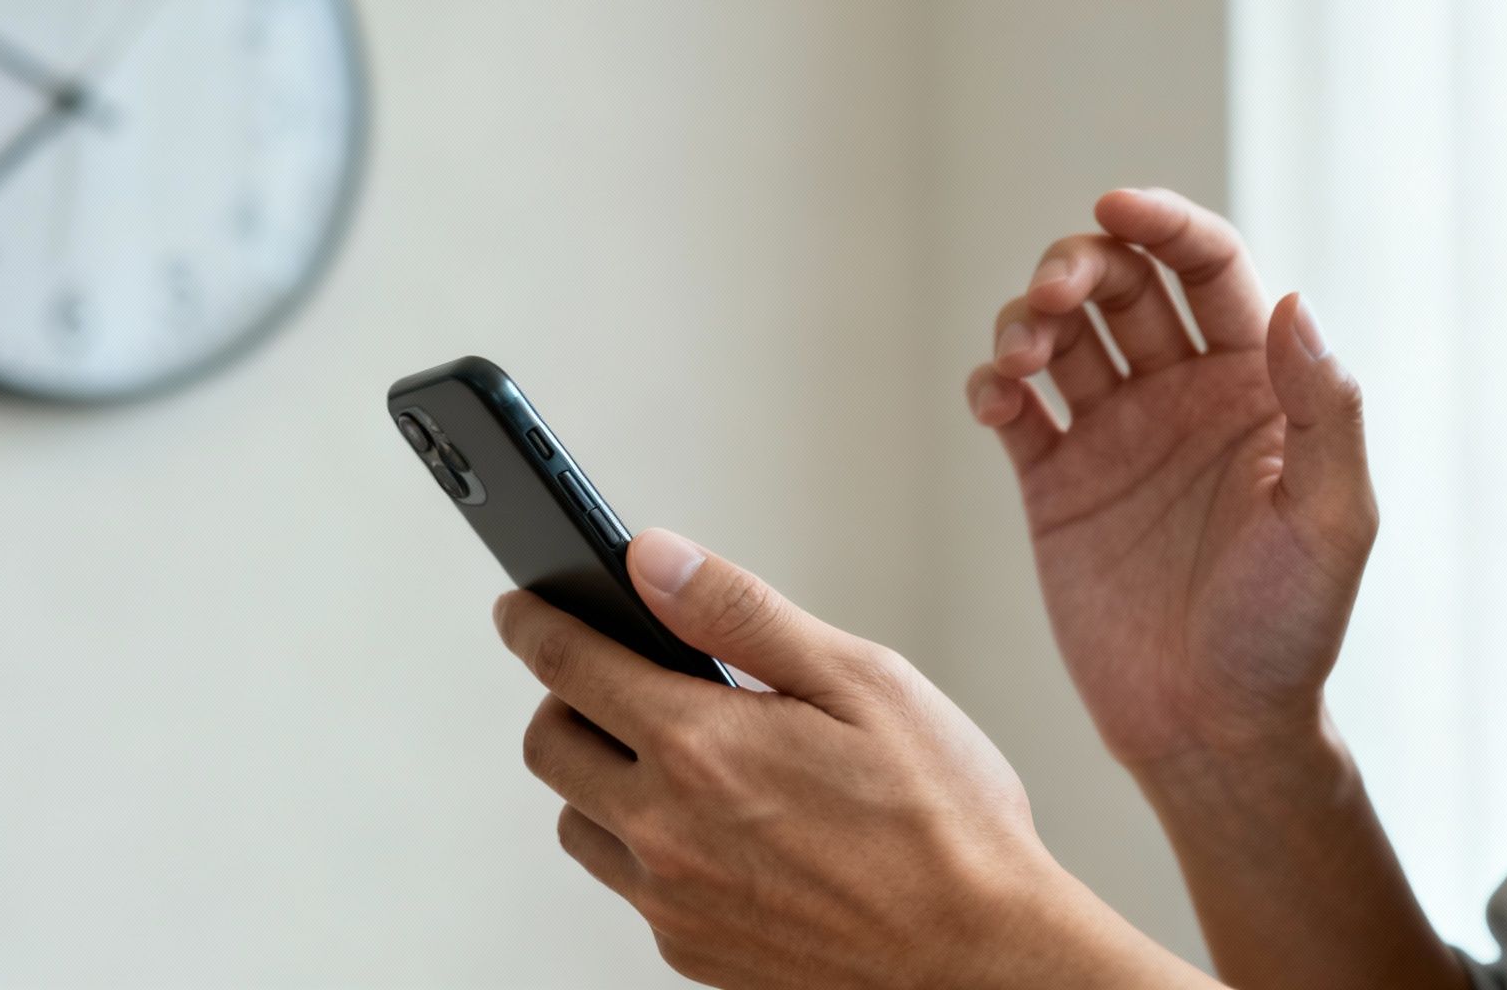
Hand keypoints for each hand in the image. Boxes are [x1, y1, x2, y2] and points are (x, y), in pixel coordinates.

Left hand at [495, 529, 1212, 989]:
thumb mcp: (861, 680)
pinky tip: (717, 822)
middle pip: (548, 746)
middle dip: (565, 699)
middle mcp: (665, 831)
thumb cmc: (946, 818)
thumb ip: (740, 612)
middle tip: (618, 677)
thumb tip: (650, 558)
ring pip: (578, 820)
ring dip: (602, 777)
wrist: (985, 959)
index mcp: (701, 747)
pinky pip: (629, 883)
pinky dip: (646, 843)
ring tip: (679, 754)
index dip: (534, 621)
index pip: (566, 664)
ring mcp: (671, 901)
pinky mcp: (690, 950)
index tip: (521, 605)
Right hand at [964, 189, 1375, 768]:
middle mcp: (1179, 395)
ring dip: (1028, 319)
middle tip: (1057, 292)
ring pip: (1059, 334)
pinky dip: (993, 386)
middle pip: (1121, 284)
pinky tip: (998, 400)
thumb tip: (1294, 303)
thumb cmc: (1288, 632)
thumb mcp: (1333, 522)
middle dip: (1080, 265)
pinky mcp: (1053, 485)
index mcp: (1254, 385)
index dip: (1164, 223)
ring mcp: (1112, 437)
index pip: (1207, 268)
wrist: (1209, 729)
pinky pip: (1014, 410)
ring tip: (1022, 356)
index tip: (1117, 207)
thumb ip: (1322, 411)